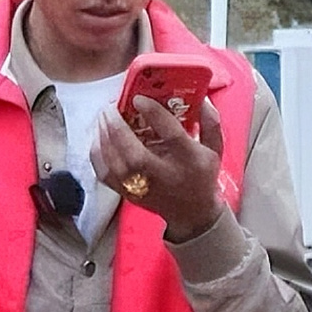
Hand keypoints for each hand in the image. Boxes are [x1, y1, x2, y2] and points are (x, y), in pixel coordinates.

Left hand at [91, 96, 225, 241]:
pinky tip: (99, 136)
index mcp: (187, 159)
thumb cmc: (200, 176)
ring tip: (103, 116)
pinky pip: (103, 172)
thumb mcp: (214, 148)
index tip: (138, 98)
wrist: (191, 213)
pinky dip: (97, 152)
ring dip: (103, 135)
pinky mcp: (125, 193)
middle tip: (110, 106)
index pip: (169, 133)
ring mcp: (141, 187)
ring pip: (113, 162)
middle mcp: (161, 175)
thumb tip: (201, 98)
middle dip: (117, 125)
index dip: (152, 112)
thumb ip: (210, 122)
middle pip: (133, 151)